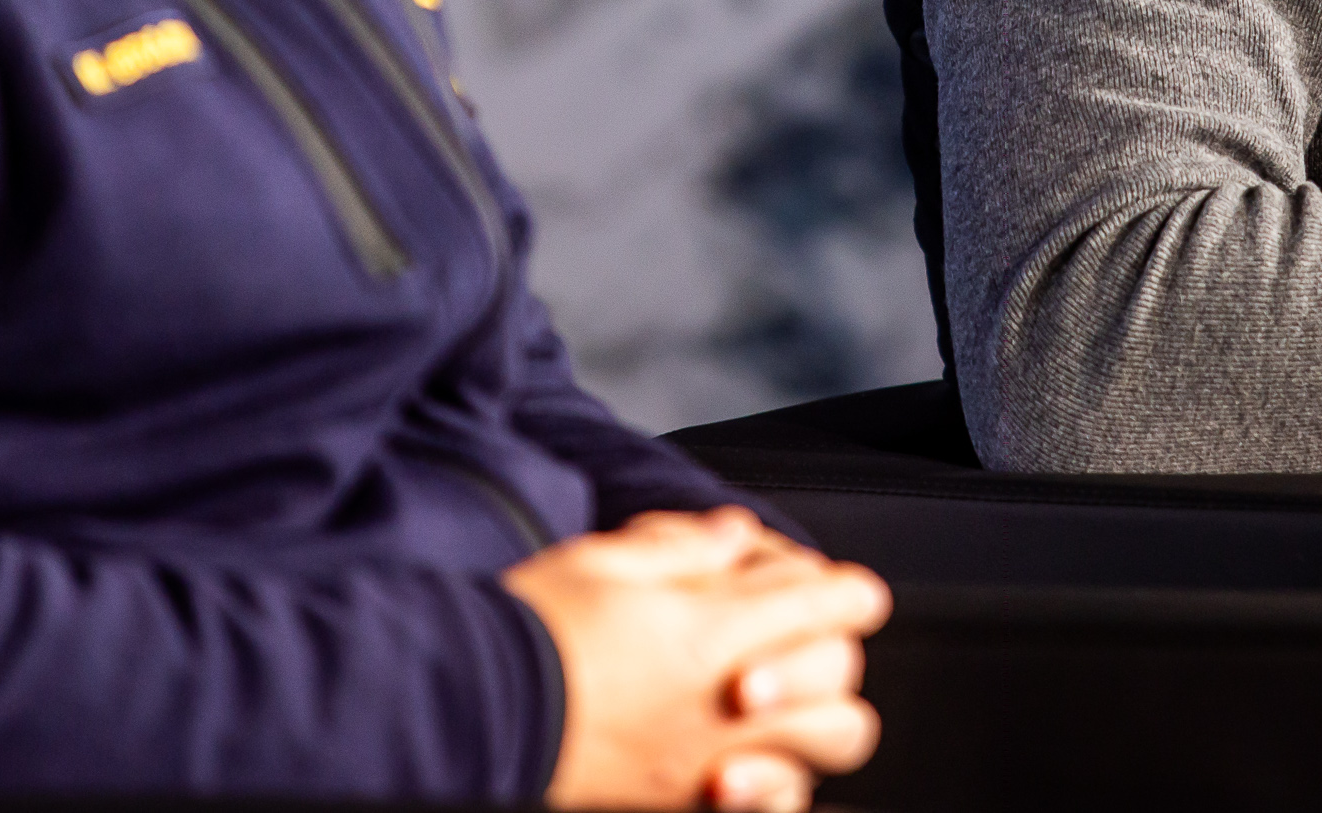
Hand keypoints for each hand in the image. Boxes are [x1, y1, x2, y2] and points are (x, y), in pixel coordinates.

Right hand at [499, 506, 887, 811]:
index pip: (830, 602)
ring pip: (828, 746)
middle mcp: (729, 699)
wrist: (475, 717)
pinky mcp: (686, 801)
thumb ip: (680, 547)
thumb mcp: (601, 561)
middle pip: (843, 675)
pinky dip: (781, 786)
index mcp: (713, 628)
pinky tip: (753, 766)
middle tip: (800, 638)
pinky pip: (776, 804)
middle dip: (836, 649)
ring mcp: (714, 758)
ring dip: (822, 720)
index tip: (841, 589)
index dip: (845, 590)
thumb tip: (734, 536)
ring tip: (783, 706)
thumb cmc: (533, 636)